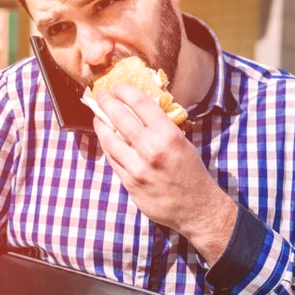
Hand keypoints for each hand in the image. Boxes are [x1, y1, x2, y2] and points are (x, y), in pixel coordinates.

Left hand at [92, 83, 236, 264]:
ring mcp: (137, 168)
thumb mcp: (184, 143)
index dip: (125, 91)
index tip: (117, 86)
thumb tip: (140, 109)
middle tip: (100, 94)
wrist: (197, 208)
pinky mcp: (129, 183)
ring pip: (110, 140)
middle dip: (106, 102)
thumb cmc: (192, 173)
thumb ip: (162, 127)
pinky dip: (107, 145)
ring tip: (97, 116)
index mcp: (169, 136)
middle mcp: (151, 150)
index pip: (141, 104)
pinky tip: (105, 138)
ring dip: (100, 124)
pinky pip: (112, 159)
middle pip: (120, 118)